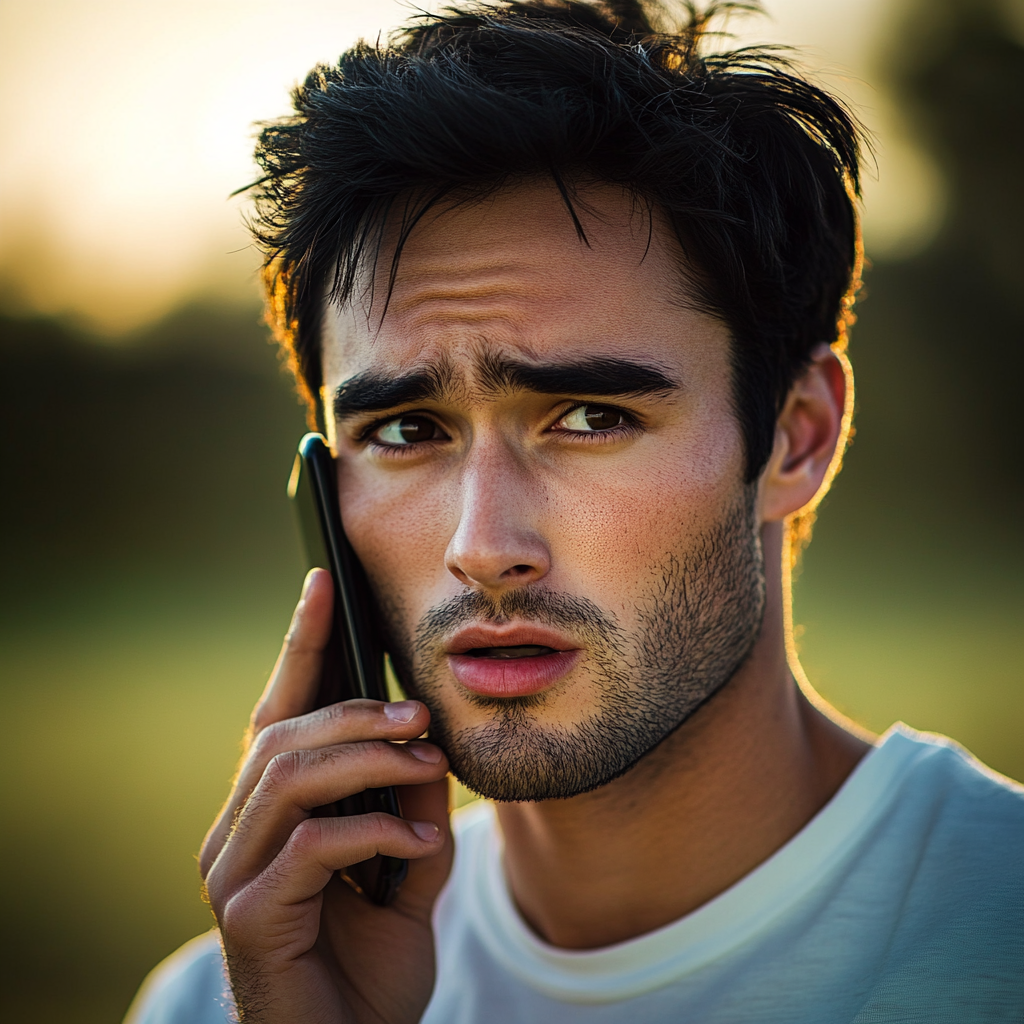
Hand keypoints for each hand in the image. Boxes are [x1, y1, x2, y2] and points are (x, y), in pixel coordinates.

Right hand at [199, 569, 452, 1022]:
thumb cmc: (370, 959)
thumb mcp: (407, 865)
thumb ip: (412, 804)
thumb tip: (428, 745)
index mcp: (270, 810)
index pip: (279, 711)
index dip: (300, 645)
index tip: (322, 585)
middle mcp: (236, 832)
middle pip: (285, 735)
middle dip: (357, 710)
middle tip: (420, 712)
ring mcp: (233, 874)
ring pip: (291, 776)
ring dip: (367, 758)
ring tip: (425, 758)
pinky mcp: (249, 915)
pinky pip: (310, 843)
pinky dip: (371, 826)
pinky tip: (414, 834)